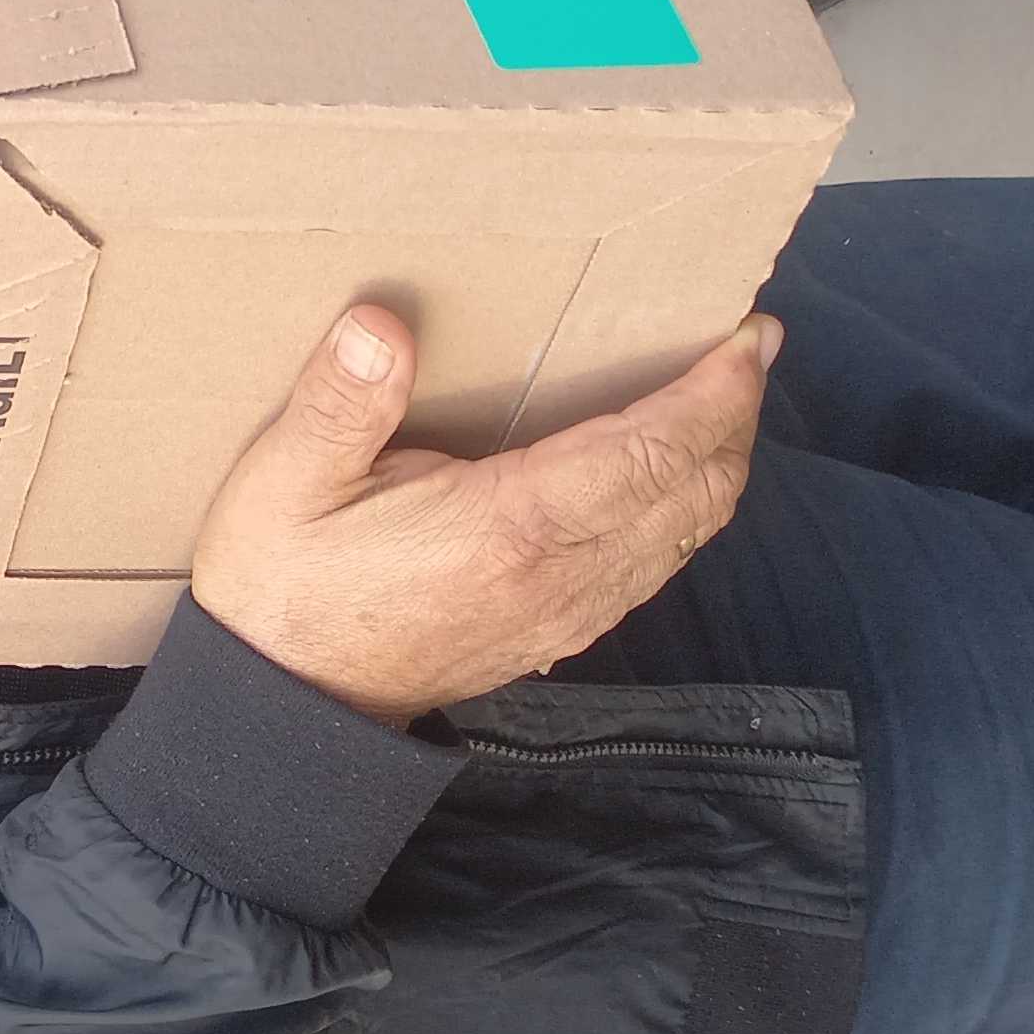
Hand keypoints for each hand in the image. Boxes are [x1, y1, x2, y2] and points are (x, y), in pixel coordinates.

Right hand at [188, 305, 780, 724]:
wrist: (288, 709)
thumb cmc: (284, 587)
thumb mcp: (284, 481)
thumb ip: (339, 400)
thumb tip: (381, 324)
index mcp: (509, 525)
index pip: (651, 452)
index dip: (713, 394)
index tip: (745, 337)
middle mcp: (561, 574)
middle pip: (693, 493)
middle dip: (735, 417)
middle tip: (749, 350)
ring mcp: (567, 612)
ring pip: (684, 534)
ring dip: (716, 463)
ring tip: (721, 401)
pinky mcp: (556, 632)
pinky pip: (653, 565)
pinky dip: (682, 509)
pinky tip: (663, 478)